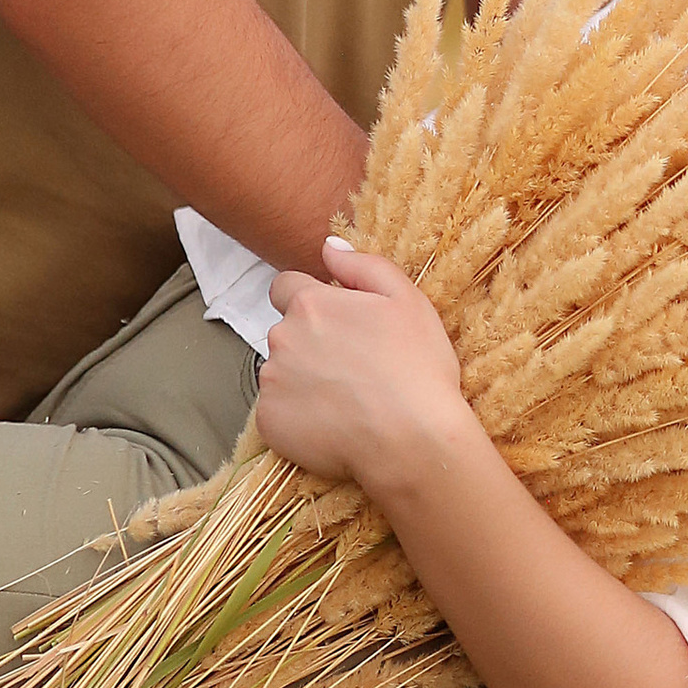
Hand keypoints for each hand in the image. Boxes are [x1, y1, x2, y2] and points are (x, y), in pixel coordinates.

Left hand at [257, 241, 471, 506]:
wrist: (411, 440)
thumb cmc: (417, 366)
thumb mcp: (406, 299)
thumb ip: (362, 265)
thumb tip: (327, 246)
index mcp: (311, 303)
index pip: (284, 287)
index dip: (309, 301)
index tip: (336, 323)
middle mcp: (281, 337)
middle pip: (286, 333)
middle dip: (310, 343)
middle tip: (353, 367)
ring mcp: (272, 382)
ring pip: (281, 372)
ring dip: (303, 379)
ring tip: (347, 399)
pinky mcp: (269, 422)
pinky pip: (277, 412)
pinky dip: (298, 416)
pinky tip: (333, 424)